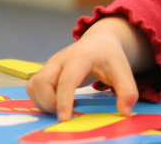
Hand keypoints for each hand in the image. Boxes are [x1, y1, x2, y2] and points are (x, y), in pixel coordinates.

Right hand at [26, 17, 151, 120]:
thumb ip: (127, 90)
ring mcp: (50, 65)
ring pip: (33, 86)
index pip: (67, 79)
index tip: (64, 119)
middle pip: (41, 82)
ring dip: (43, 103)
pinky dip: (40, 100)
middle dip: (49, 103)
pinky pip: (33, 88)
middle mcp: (60, 60)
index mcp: (79, 58)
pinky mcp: (45, 72)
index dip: (64, 99)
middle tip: (66, 115)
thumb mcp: (124, 70)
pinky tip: (58, 103)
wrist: (99, 41)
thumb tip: (124, 112)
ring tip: (63, 109)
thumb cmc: (109, 57)